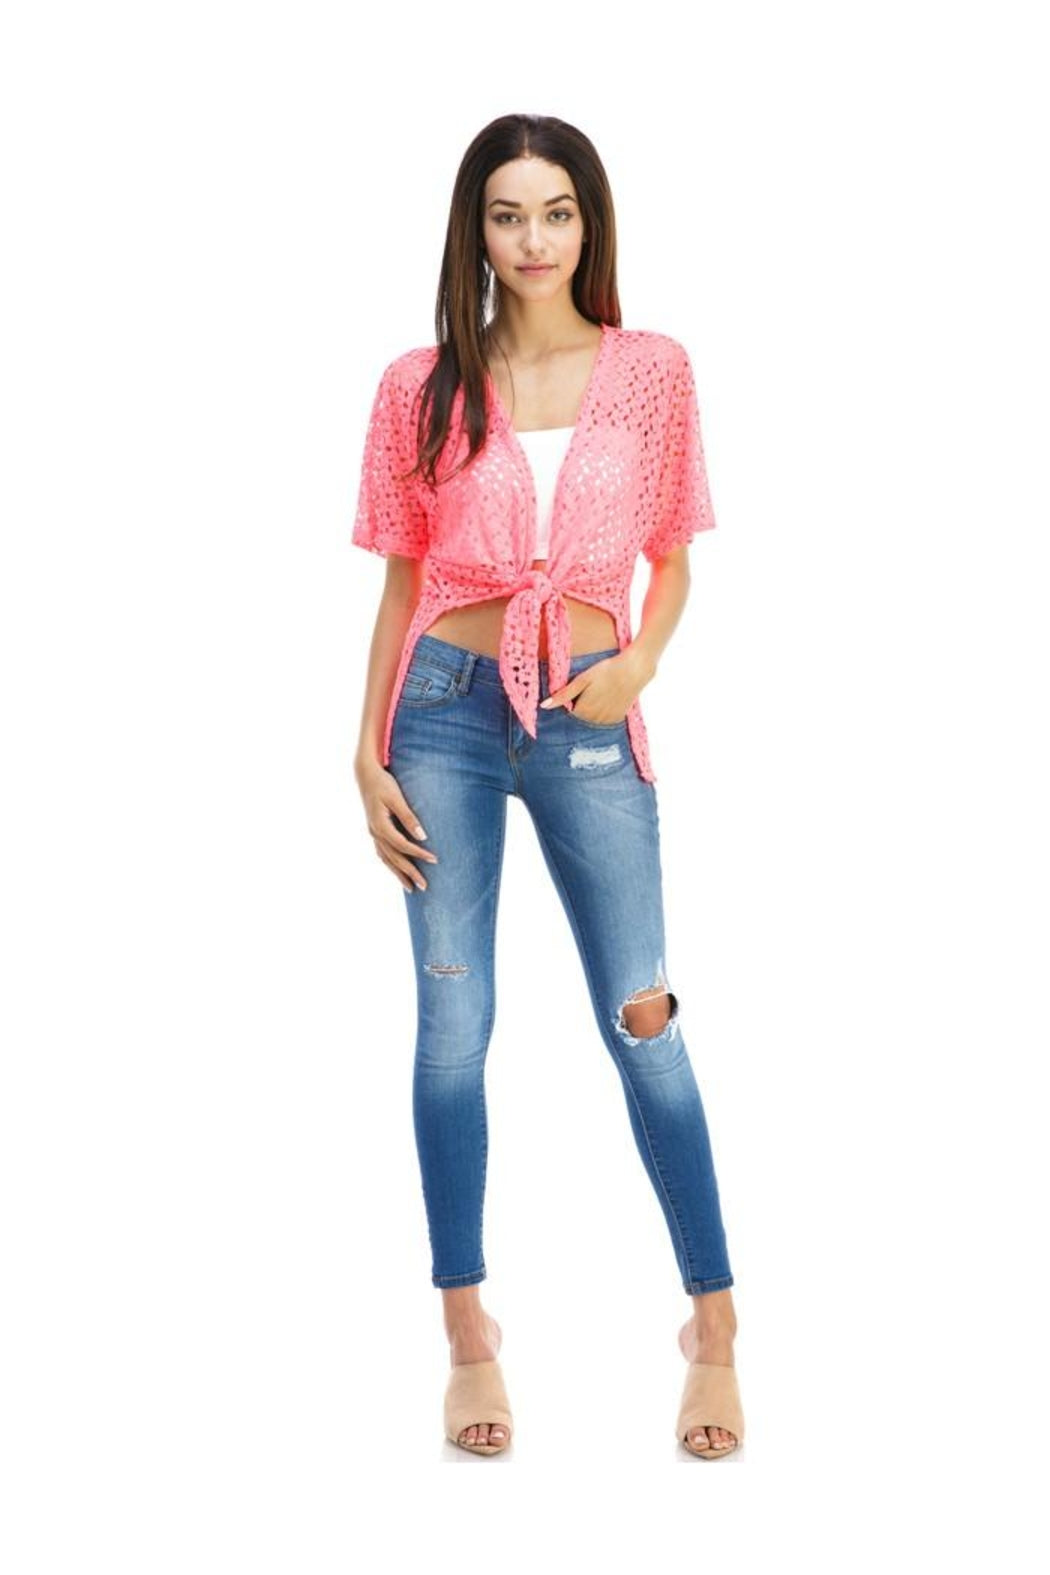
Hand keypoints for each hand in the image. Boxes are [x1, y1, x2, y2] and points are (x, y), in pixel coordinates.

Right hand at [355, 757, 438, 892]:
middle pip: (395, 858)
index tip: (435, 860)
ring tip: (411, 888)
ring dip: (399, 874)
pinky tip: (398, 871)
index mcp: (380, 826)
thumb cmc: (383, 783)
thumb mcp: (396, 797)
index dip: (419, 854)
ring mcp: (373, 833)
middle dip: (410, 873)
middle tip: (425, 886)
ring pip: (387, 859)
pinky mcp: (375, 831)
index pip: (403, 845)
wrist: (365, 775)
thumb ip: (408, 816)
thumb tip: (422, 836)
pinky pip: (383, 854)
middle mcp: (375, 833)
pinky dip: (391, 865)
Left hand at [539, 646, 654, 725]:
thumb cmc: (606, 670)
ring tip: (602, 692)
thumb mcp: (582, 680)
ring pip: (592, 719)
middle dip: (582, 705)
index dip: (572, 699)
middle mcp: (594, 720)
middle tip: (593, 688)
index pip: (569, 711)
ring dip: (593, 710)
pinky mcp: (618, 719)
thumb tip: (544, 706)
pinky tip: (609, 697)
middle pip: (580, 717)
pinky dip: (604, 711)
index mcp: (583, 711)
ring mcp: (607, 721)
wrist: (635, 669)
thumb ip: (563, 695)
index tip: (581, 688)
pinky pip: (604, 720)